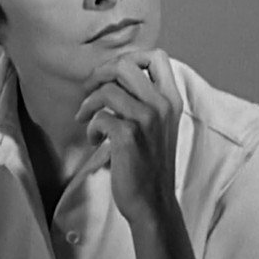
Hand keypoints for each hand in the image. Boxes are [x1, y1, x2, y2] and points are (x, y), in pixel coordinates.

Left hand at [76, 49, 182, 221]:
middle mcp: (162, 104)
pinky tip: (96, 140)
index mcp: (172, 99)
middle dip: (100, 74)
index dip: (131, 57)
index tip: (114, 75)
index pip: (157, 56)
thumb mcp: (160, 125)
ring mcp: (146, 119)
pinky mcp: (128, 136)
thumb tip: (114, 77)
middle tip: (90, 90)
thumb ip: (147, 100)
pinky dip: (91, 127)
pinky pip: (99, 117)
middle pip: (125, 65)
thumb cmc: (151, 163)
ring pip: (107, 89)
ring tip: (86, 118)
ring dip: (89, 103)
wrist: (154, 202)